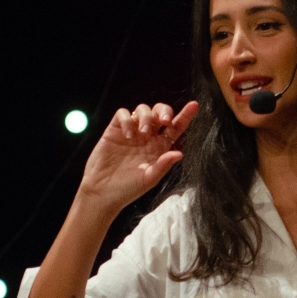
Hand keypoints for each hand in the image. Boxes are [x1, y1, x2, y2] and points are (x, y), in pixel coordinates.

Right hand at [76, 101, 198, 216]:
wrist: (102, 192)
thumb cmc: (127, 189)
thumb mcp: (149, 179)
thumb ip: (163, 165)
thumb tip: (179, 153)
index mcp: (160, 147)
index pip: (175, 128)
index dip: (185, 116)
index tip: (194, 105)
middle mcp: (147, 137)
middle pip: (160, 113)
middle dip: (164, 111)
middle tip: (164, 121)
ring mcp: (131, 132)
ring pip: (143, 109)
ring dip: (146, 117)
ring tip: (142, 133)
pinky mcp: (114, 130)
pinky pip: (123, 114)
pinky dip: (127, 119)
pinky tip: (128, 134)